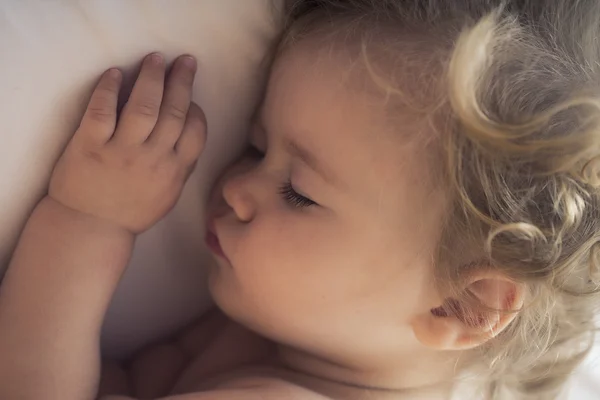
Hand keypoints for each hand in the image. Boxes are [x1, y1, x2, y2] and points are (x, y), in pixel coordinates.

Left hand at [49, 53, 205, 233]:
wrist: (90, 228)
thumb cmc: (132, 211)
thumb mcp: (168, 195)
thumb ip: (183, 166)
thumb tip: (192, 130)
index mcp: (174, 171)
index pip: (195, 131)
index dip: (194, 108)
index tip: (189, 95)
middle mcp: (152, 159)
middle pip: (173, 112)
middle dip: (181, 81)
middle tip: (184, 60)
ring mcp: (121, 151)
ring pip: (143, 106)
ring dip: (152, 77)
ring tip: (155, 58)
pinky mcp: (89, 146)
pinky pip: (101, 111)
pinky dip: (109, 89)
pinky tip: (116, 74)